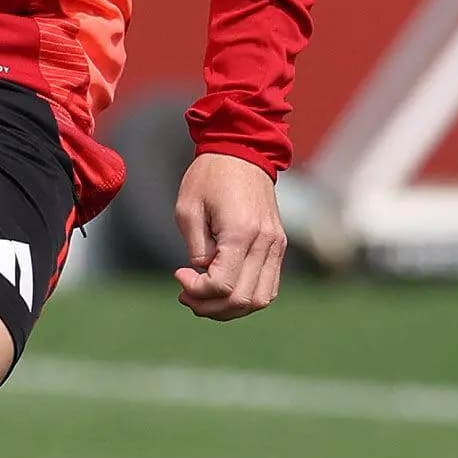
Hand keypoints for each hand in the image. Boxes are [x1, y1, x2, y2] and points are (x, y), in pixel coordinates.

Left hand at [171, 151, 285, 319]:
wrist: (243, 149)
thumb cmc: (209, 176)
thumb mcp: (188, 209)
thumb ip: (196, 247)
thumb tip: (204, 274)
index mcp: (241, 232)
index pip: (223, 285)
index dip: (197, 291)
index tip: (178, 274)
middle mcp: (265, 242)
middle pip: (243, 299)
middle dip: (209, 306)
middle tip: (185, 294)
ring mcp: (276, 245)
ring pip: (261, 299)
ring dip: (230, 308)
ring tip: (204, 296)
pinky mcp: (279, 245)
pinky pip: (270, 286)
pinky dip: (247, 296)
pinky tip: (224, 287)